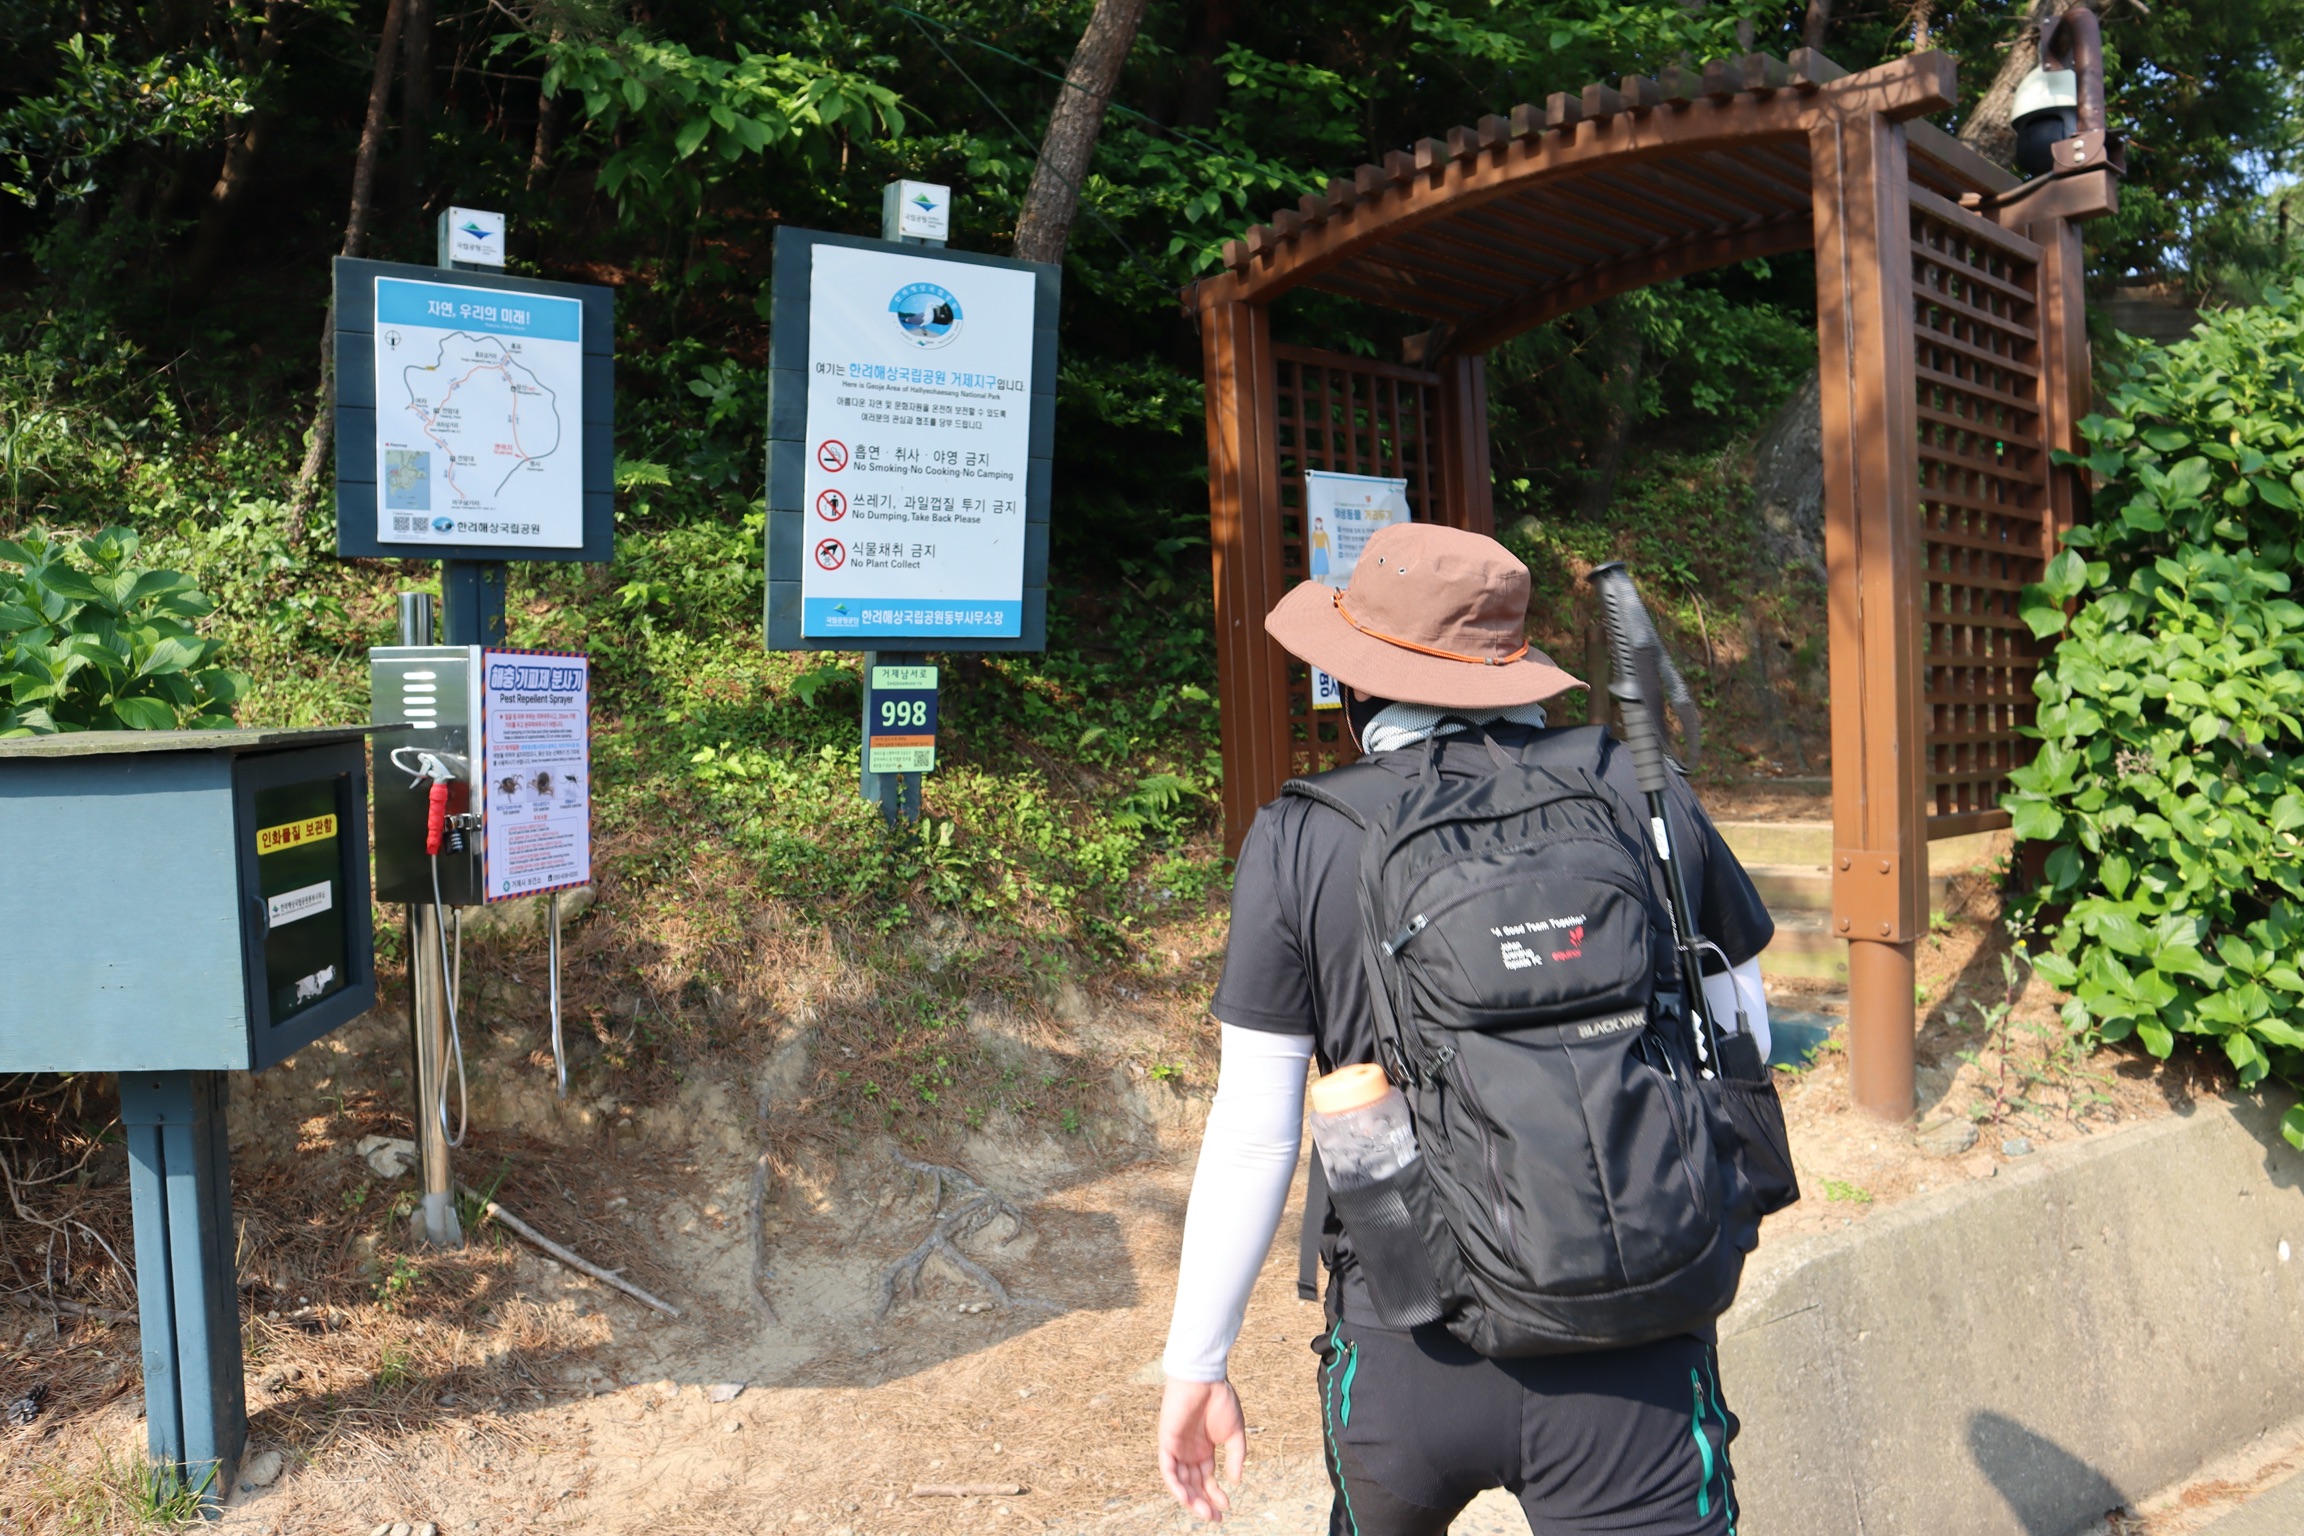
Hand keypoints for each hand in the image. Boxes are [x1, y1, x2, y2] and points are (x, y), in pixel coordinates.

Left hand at [1158, 1375, 1247, 1521]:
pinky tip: (1186, 1497)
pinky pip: (1167, 1468)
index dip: (1216, 1495)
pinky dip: (1175, 1484)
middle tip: (1215, 1517)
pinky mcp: (1166, 1441)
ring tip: (1205, 1512)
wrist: (1205, 1377)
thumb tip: (1236, 1481)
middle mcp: (1189, 1452)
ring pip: (1180, 1481)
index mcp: (1204, 1450)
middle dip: (1203, 1502)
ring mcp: (1177, 1447)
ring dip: (1191, 1499)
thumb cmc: (1220, 1399)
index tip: (1227, 1507)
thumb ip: (1236, 1457)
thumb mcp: (1235, 1433)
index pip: (1207, 1479)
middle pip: (1193, 1484)